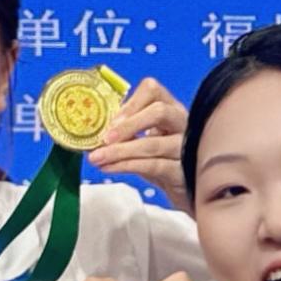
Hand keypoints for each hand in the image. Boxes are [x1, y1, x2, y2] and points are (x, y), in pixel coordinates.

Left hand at [88, 76, 187, 200]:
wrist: (187, 190)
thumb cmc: (163, 160)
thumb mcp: (146, 139)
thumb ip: (126, 131)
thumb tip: (93, 131)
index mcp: (170, 108)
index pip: (153, 90)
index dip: (131, 102)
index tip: (111, 119)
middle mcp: (182, 123)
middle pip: (159, 112)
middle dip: (128, 125)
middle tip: (105, 138)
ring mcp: (185, 147)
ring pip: (152, 144)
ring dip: (119, 151)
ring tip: (97, 158)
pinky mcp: (181, 172)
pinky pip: (152, 166)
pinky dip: (126, 166)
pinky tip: (109, 167)